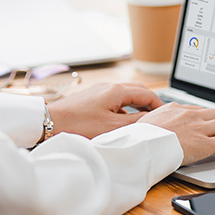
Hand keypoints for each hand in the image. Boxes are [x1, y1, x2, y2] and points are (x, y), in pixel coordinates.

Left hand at [46, 83, 162, 138]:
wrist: (49, 123)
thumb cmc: (78, 124)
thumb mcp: (113, 127)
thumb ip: (135, 123)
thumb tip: (152, 121)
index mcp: (116, 90)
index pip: (146, 93)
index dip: (159, 104)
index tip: (166, 115)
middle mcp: (108, 87)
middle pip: (136, 91)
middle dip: (148, 103)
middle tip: (157, 117)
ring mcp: (97, 92)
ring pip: (124, 97)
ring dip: (134, 107)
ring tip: (140, 122)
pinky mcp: (89, 99)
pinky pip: (112, 101)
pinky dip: (121, 110)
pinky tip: (118, 125)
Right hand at [137, 103, 214, 165]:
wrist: (140, 145)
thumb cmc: (138, 138)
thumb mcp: (145, 123)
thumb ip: (156, 122)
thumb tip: (154, 126)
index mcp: (176, 109)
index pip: (201, 111)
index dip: (213, 118)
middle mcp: (191, 115)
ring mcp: (199, 129)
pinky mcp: (205, 144)